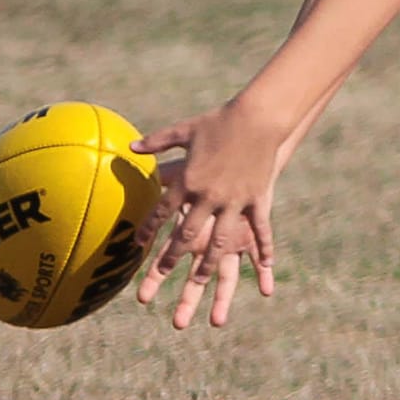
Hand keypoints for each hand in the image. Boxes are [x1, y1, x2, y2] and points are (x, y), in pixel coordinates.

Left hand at [130, 104, 280, 330]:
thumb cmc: (219, 121)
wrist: (257, 118)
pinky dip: (264, 249)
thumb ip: (157, 142)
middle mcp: (208, 195)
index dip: (148, 228)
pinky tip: (267, 267)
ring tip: (201, 281)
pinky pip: (260, 229)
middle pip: (186, 234)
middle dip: (171, 257)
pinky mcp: (257, 199)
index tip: (137, 244)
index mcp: (188, 180)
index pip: (162, 210)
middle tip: (160, 275)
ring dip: (209, 264)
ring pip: (220, 240)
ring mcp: (234, 201)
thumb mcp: (185, 130)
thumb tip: (131, 147)